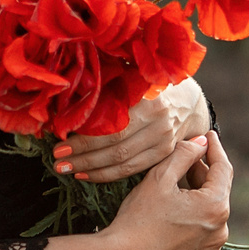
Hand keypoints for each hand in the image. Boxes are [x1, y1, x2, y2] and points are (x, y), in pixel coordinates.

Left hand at [54, 79, 208, 183]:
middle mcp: (159, 124)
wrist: (191, 101)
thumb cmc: (155, 83)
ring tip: (67, 170)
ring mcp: (164, 143)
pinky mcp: (164, 156)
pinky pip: (133, 170)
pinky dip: (108, 175)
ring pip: (124, 163)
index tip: (60, 140)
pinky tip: (87, 175)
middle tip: (57, 161)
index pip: (113, 127)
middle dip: (83, 157)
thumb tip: (74, 86)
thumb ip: (113, 80)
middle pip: (116, 149)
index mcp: (150, 101)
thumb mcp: (138, 74)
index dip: (85, 138)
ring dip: (92, 170)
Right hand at [101, 131, 231, 249]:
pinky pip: (203, 235)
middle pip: (216, 192)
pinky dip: (194, 222)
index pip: (223, 169)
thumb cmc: (139, 218)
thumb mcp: (160, 177)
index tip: (209, 135)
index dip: (215, 149)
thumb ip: (185, 154)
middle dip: (202, 173)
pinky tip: (174, 215)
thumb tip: (202, 141)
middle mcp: (221, 231)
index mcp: (216, 207)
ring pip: (210, 214)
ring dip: (197, 198)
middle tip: (185, 157)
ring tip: (176, 186)